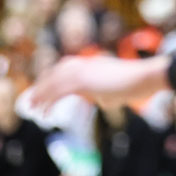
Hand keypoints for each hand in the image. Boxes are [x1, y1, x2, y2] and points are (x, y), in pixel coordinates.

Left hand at [27, 55, 167, 109]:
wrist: (143, 77)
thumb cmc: (134, 84)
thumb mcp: (114, 89)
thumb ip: (101, 92)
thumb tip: (96, 99)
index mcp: (90, 63)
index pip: (64, 69)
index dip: (51, 80)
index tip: (43, 91)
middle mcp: (84, 63)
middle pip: (55, 73)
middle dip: (42, 87)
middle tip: (32, 101)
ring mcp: (83, 70)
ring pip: (54, 82)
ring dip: (41, 95)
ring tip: (32, 108)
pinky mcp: (83, 81)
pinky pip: (60, 91)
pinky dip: (49, 102)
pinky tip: (44, 112)